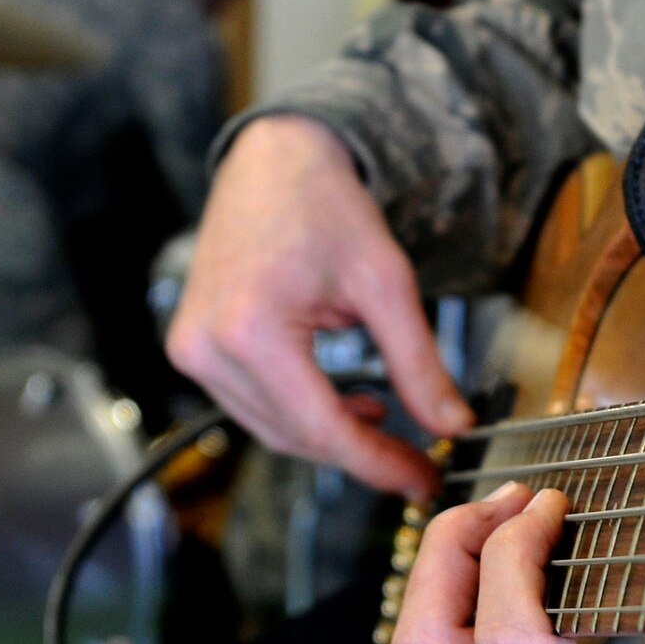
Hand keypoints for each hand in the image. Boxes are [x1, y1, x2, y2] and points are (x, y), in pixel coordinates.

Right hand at [166, 115, 471, 493]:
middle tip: (419, 464)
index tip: (423, 482)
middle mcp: (207, 347)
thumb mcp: (387, 283)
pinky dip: (303, 413)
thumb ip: (419, 363)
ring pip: (274, 429)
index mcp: (250, 330)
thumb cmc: (326, 206)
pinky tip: (346, 398)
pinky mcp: (192, 347)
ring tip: (387, 416)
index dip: (378, 464)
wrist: (274, 161)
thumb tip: (452, 426)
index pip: (321, 428)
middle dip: (361, 454)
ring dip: (332, 435)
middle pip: (296, 437)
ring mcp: (191, 349)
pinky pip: (254, 406)